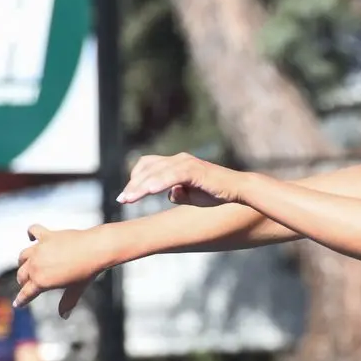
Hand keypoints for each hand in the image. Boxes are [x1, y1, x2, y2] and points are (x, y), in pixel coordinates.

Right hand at [15, 225, 110, 316]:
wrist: (96, 249)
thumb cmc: (87, 272)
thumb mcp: (76, 290)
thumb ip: (67, 303)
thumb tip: (64, 316)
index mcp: (41, 281)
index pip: (26, 293)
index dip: (21, 300)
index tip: (18, 303)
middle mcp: (35, 265)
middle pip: (22, 275)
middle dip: (23, 282)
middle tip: (27, 285)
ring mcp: (39, 249)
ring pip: (23, 256)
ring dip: (23, 262)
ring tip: (27, 266)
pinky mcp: (46, 236)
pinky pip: (33, 231)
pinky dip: (30, 233)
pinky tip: (31, 237)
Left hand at [117, 153, 244, 207]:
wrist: (239, 189)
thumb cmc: (217, 192)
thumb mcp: (192, 195)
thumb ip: (179, 193)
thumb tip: (169, 194)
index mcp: (177, 164)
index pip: (148, 167)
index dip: (135, 180)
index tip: (125, 197)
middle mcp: (179, 160)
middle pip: (148, 169)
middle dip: (132, 185)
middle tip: (122, 200)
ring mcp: (187, 163)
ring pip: (156, 172)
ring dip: (140, 186)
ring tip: (128, 199)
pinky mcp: (195, 170)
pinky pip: (173, 175)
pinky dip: (160, 182)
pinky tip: (150, 191)